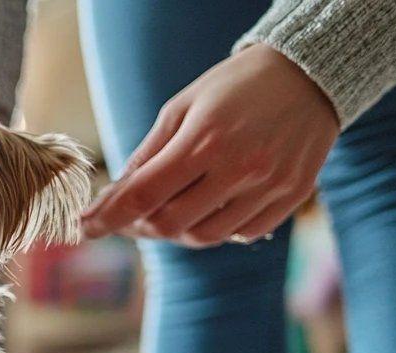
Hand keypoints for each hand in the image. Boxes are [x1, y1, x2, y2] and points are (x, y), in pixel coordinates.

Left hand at [81, 44, 337, 246]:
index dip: (107, 217)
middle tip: (126, 216)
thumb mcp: (182, 107)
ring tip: (168, 209)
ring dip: (175, 231)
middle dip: (138, 225)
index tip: (85, 226)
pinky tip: (209, 207)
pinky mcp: (292, 196)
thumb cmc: (235, 87)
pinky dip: (217, 229)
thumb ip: (148, 154)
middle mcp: (240, 168)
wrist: (310, 73)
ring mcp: (269, 186)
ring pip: (205, 237)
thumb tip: (115, 197)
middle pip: (169, 224)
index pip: (143, 195)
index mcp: (205, 141)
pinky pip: (241, 234)